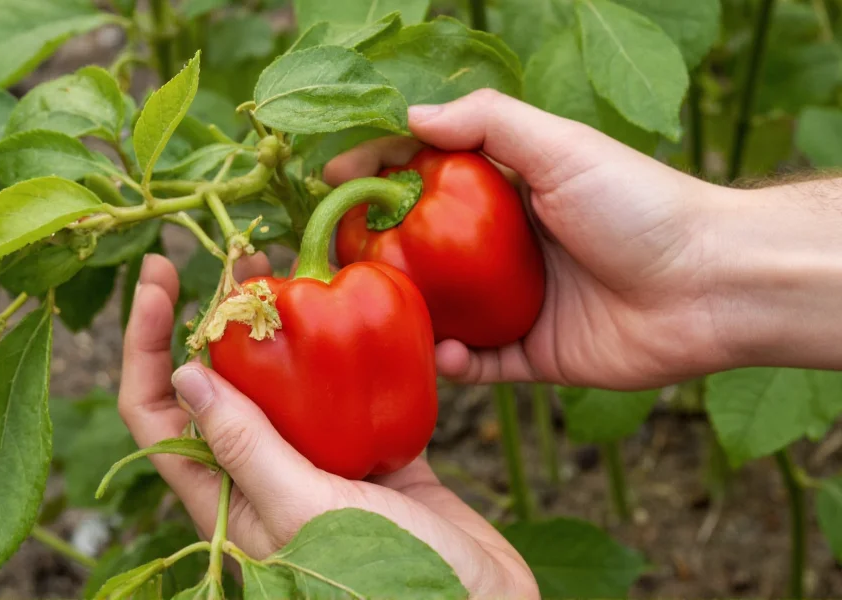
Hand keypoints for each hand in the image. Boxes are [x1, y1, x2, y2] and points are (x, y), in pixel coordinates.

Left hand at [118, 253, 537, 598]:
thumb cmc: (388, 580)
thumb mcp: (304, 510)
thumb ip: (246, 447)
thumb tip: (187, 373)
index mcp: (227, 498)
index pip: (157, 414)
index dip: (145, 345)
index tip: (159, 279)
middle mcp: (263, 474)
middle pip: (217, 384)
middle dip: (213, 317)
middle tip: (233, 254)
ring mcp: (318, 461)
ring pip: (281, 380)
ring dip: (277, 325)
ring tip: (288, 266)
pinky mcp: (371, 451)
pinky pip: (347, 389)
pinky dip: (344, 347)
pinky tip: (356, 311)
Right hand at [326, 89, 738, 389]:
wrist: (713, 284)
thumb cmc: (639, 204)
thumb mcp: (562, 146)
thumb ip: (488, 124)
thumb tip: (411, 115)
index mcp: (513, 195)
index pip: (430, 181)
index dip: (381, 178)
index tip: (331, 180)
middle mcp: (511, 250)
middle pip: (428, 254)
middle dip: (380, 256)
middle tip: (333, 260)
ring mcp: (523, 305)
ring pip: (448, 315)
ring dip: (411, 317)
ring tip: (373, 314)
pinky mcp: (538, 355)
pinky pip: (484, 366)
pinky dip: (458, 366)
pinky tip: (442, 357)